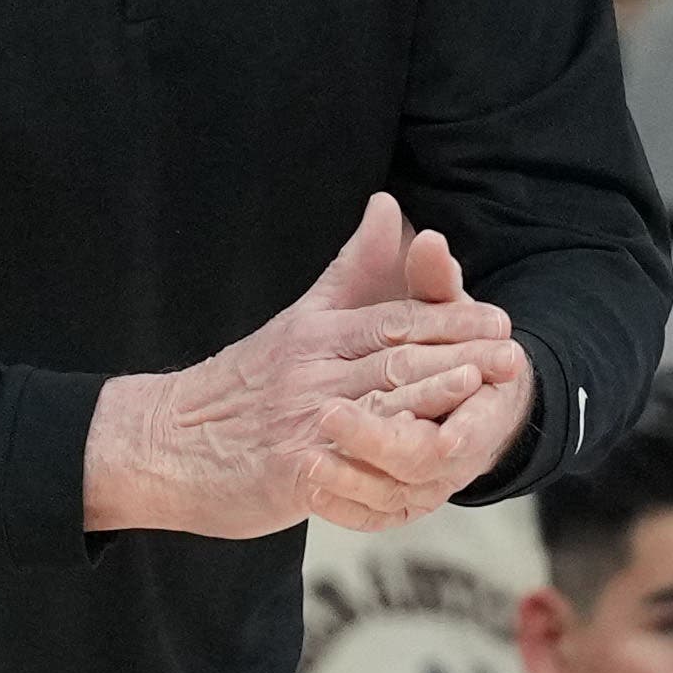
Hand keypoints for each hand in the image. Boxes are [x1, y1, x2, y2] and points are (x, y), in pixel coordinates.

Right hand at [84, 192, 527, 539]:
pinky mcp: (289, 469)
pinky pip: (346, 466)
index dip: (451, 321)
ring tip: (478, 392)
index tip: (501, 321)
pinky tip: (422, 468)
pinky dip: (386, 465)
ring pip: (376, 405)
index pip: (394, 321)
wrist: (162, 442)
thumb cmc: (238, 387)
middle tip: (510, 358)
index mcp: (315, 334)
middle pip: (394, 358)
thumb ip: (351, 269)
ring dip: (431, 399)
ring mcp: (300, 419)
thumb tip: (389, 204)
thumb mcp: (298, 318)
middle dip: (458, 355)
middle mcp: (310, 370)